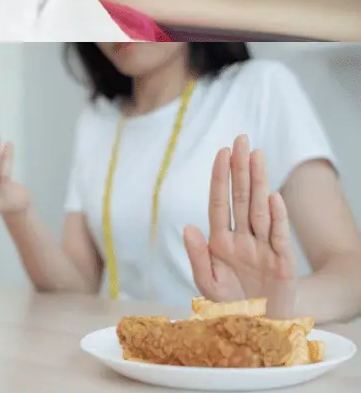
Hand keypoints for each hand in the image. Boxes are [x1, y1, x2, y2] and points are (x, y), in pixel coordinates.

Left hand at [183, 135, 296, 318]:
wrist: (257, 331)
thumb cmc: (230, 305)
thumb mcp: (207, 284)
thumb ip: (197, 257)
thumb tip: (188, 227)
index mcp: (221, 241)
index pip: (219, 202)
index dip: (220, 177)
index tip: (220, 152)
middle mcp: (242, 239)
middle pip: (241, 197)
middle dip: (240, 168)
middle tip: (241, 138)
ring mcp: (263, 248)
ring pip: (259, 209)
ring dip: (258, 182)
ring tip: (256, 155)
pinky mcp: (282, 263)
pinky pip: (278, 236)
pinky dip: (277, 217)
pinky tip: (273, 195)